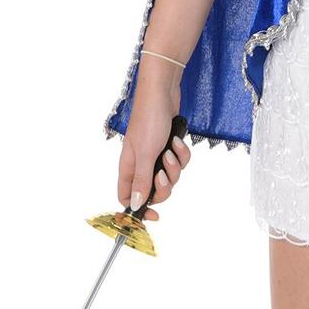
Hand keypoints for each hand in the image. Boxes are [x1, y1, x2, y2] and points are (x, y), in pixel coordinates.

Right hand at [119, 73, 191, 220]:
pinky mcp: (169, 147)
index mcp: (128, 167)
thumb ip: (141, 180)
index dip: (138, 209)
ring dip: (175, 166)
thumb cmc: (149, 120)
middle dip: (164, 185)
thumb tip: (134, 205)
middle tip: (165, 171)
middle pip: (153, 190)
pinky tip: (177, 140)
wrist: (163, 93)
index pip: (126, 196)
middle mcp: (140, 163)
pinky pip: (179, 162)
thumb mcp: (145, 154)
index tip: (153, 215)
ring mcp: (155, 155)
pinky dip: (182, 154)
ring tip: (171, 149)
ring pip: (169, 176)